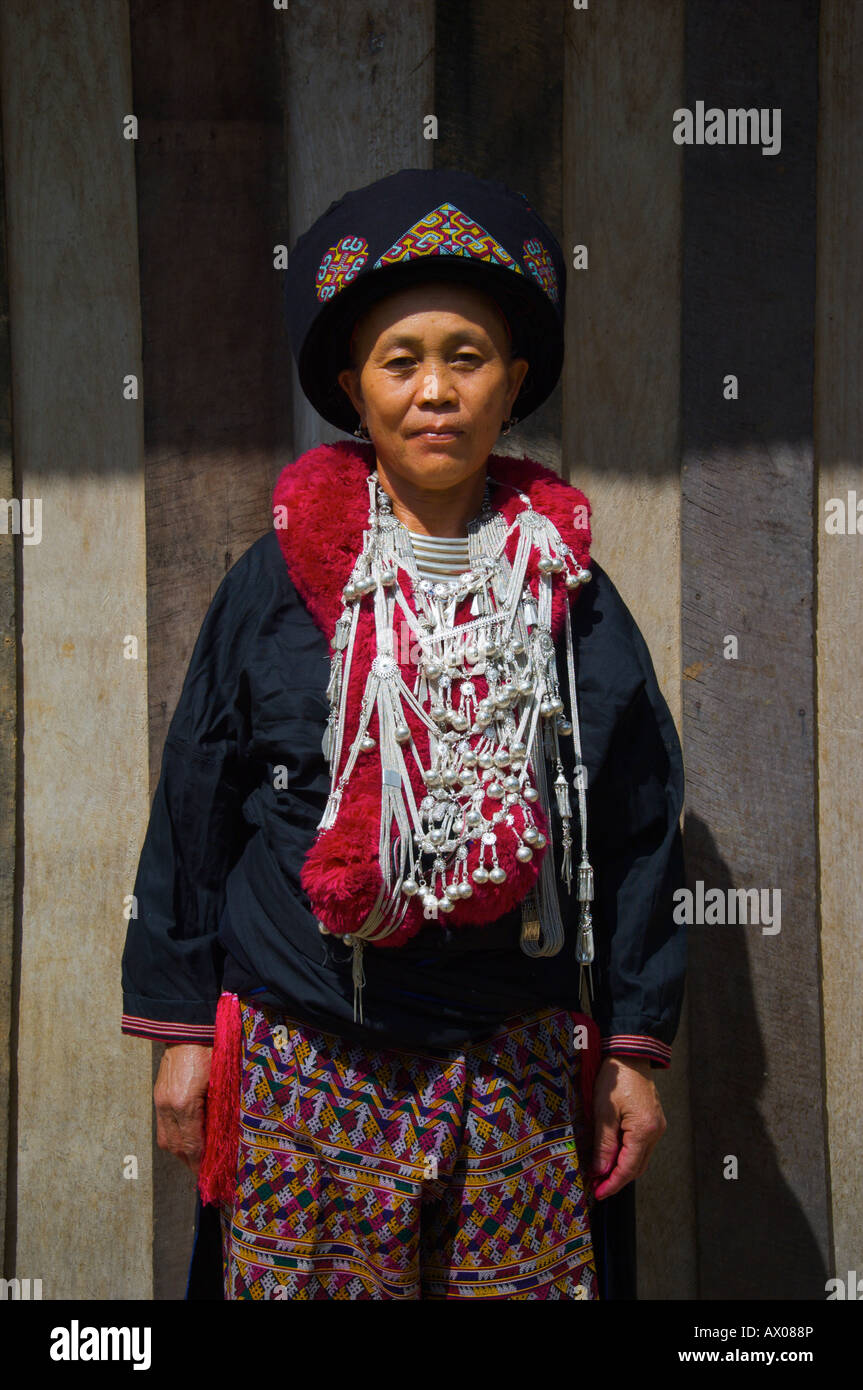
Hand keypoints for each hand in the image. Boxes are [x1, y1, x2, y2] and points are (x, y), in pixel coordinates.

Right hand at [154, 1043, 212, 1174]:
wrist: (186, 1027)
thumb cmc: (211, 1049)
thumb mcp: (221, 1079)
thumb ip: (220, 1107)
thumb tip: (224, 1131)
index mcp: (185, 1103)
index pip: (193, 1144)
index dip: (201, 1162)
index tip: (211, 1174)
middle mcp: (168, 1106)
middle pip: (176, 1147)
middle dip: (190, 1163)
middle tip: (205, 1172)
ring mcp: (160, 1101)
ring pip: (167, 1139)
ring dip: (181, 1153)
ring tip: (196, 1160)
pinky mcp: (158, 1095)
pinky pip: (163, 1126)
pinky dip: (175, 1138)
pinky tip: (186, 1141)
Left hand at [590, 1055, 666, 1199]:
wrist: (629, 1054)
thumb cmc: (615, 1078)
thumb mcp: (603, 1112)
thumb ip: (604, 1144)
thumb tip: (600, 1171)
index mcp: (644, 1130)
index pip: (628, 1168)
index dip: (612, 1183)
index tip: (597, 1193)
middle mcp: (655, 1132)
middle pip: (637, 1167)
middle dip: (617, 1179)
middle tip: (596, 1186)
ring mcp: (657, 1126)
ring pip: (640, 1158)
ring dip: (622, 1168)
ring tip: (601, 1173)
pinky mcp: (653, 1121)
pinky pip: (641, 1146)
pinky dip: (627, 1155)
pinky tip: (612, 1155)